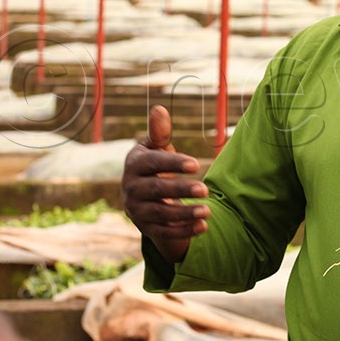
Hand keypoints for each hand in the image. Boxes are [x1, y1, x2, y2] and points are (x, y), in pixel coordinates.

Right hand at [122, 105, 209, 263]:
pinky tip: (204, 226)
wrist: (146, 197)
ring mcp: (137, 210)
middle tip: (206, 190)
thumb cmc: (156, 166)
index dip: (173, 163)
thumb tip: (159, 108)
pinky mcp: (146, 228)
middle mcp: (131, 189)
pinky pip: (165, 231)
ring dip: (185, 213)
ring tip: (208, 211)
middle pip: (156, 190)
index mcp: (135, 165)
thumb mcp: (158, 149)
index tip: (196, 164)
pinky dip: (184, 231)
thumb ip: (160, 132)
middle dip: (181, 190)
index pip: (152, 163)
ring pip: (160, 213)